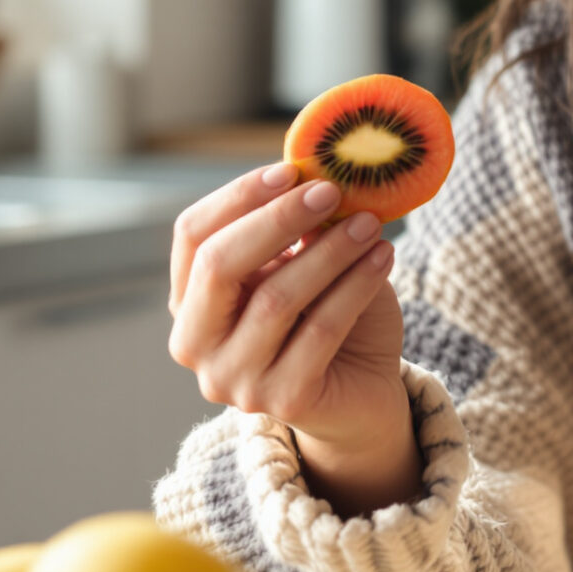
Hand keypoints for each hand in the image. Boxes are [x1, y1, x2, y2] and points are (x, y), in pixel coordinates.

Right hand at [168, 164, 415, 512]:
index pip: (193, 237)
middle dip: (277, 219)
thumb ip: (298, 231)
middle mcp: (195, 345)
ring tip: (371, 222)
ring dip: (329, 251)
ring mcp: (233, 380)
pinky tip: (383, 256)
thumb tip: (311, 176)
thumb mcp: (306, 265)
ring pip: (276, 298)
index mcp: (189, 303)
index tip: (290, 170)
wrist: (363, 396)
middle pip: (218, 266)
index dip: (238, 198)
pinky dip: (356, 286)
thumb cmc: (328, 320)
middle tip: (330, 190)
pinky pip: (321, 330)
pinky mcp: (283, 400)